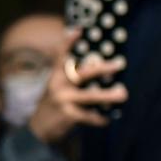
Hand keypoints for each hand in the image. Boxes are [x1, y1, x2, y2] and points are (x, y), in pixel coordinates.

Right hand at [28, 29, 127, 144]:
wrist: (37, 130)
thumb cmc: (52, 106)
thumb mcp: (55, 89)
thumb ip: (69, 79)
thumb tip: (97, 68)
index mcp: (54, 77)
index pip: (60, 57)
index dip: (68, 43)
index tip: (78, 30)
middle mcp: (57, 86)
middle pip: (82, 73)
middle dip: (101, 68)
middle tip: (119, 64)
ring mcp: (62, 100)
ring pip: (89, 96)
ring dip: (108, 95)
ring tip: (122, 94)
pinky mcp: (67, 115)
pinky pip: (89, 115)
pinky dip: (99, 118)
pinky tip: (105, 119)